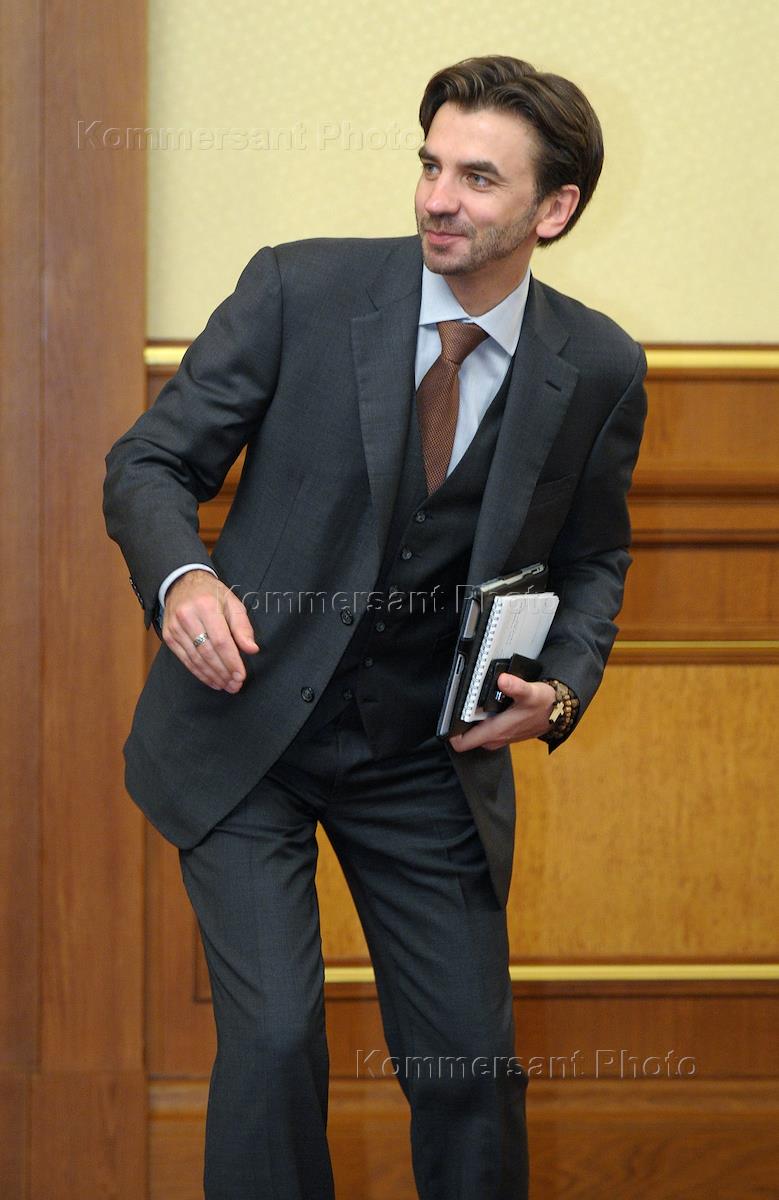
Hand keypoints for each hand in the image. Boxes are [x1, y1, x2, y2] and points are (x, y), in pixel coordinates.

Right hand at [162, 570, 259, 691]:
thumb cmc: (212, 594)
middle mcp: (188, 616)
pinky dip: (199, 673)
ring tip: (226, 686)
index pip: (221, 641)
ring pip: (196, 659)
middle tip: (235, 686)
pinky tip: (211, 680)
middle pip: (208, 652)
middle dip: (223, 672)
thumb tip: (252, 649)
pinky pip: (185, 659)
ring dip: (212, 676)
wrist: (182, 583)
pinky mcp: (168, 636)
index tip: (241, 676)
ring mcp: (175, 627)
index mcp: (206, 606)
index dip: (232, 661)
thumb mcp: (232, 603)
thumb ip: (243, 626)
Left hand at [449, 675, 555, 752]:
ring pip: (475, 733)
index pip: (462, 743)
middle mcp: (494, 738)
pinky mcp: (503, 733)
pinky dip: (481, 720)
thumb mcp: (531, 692)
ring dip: (471, 721)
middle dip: (460, 722)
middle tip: (459, 702)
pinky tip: (485, 705)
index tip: (448, 715)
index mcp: (495, 731)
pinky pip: (485, 730)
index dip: (451, 731)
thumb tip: (503, 680)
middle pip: (465, 736)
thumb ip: (516, 687)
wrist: (559, 714)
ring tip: (471, 702)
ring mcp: (499, 737)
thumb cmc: (544, 704)